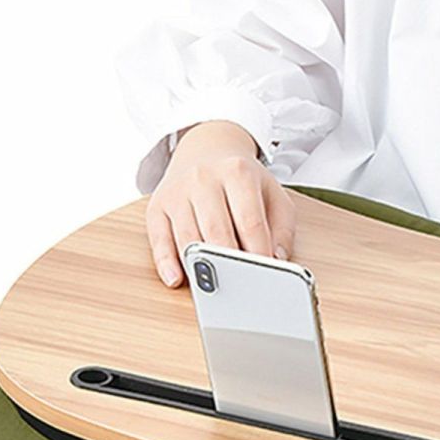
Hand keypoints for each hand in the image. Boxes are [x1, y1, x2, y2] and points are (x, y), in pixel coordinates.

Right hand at [144, 119, 296, 287]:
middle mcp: (204, 179)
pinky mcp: (157, 205)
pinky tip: (176, 278)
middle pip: (217, 230)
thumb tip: (277, 259)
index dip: (258, 252)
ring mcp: (178, 192)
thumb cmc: (242, 181)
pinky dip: (165, 260)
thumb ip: (281, 228)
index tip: (265, 277)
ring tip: (213, 288)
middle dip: (229, 263)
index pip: (250, 221)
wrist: (207, 150)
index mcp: (238, 172)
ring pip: (188, 237)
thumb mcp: (273, 195)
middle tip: (240, 287)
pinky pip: (158, 237)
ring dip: (200, 266)